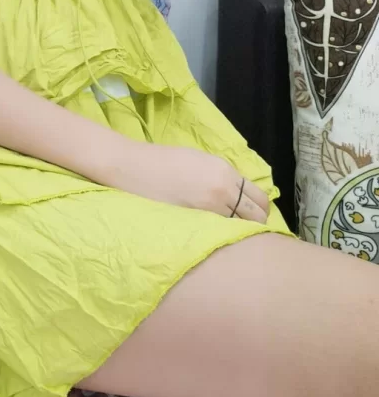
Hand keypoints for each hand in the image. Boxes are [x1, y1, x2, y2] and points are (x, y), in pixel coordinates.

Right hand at [110, 140, 269, 222]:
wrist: (135, 167)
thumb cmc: (164, 159)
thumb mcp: (201, 160)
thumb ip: (222, 176)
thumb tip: (237, 193)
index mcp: (225, 172)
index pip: (260, 198)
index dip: (261, 209)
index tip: (256, 215)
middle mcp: (223, 191)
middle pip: (256, 217)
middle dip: (256, 224)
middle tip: (247, 228)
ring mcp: (209, 209)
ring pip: (239, 229)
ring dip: (239, 232)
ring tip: (230, 235)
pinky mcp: (194, 222)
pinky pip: (219, 234)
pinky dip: (221, 236)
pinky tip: (214, 237)